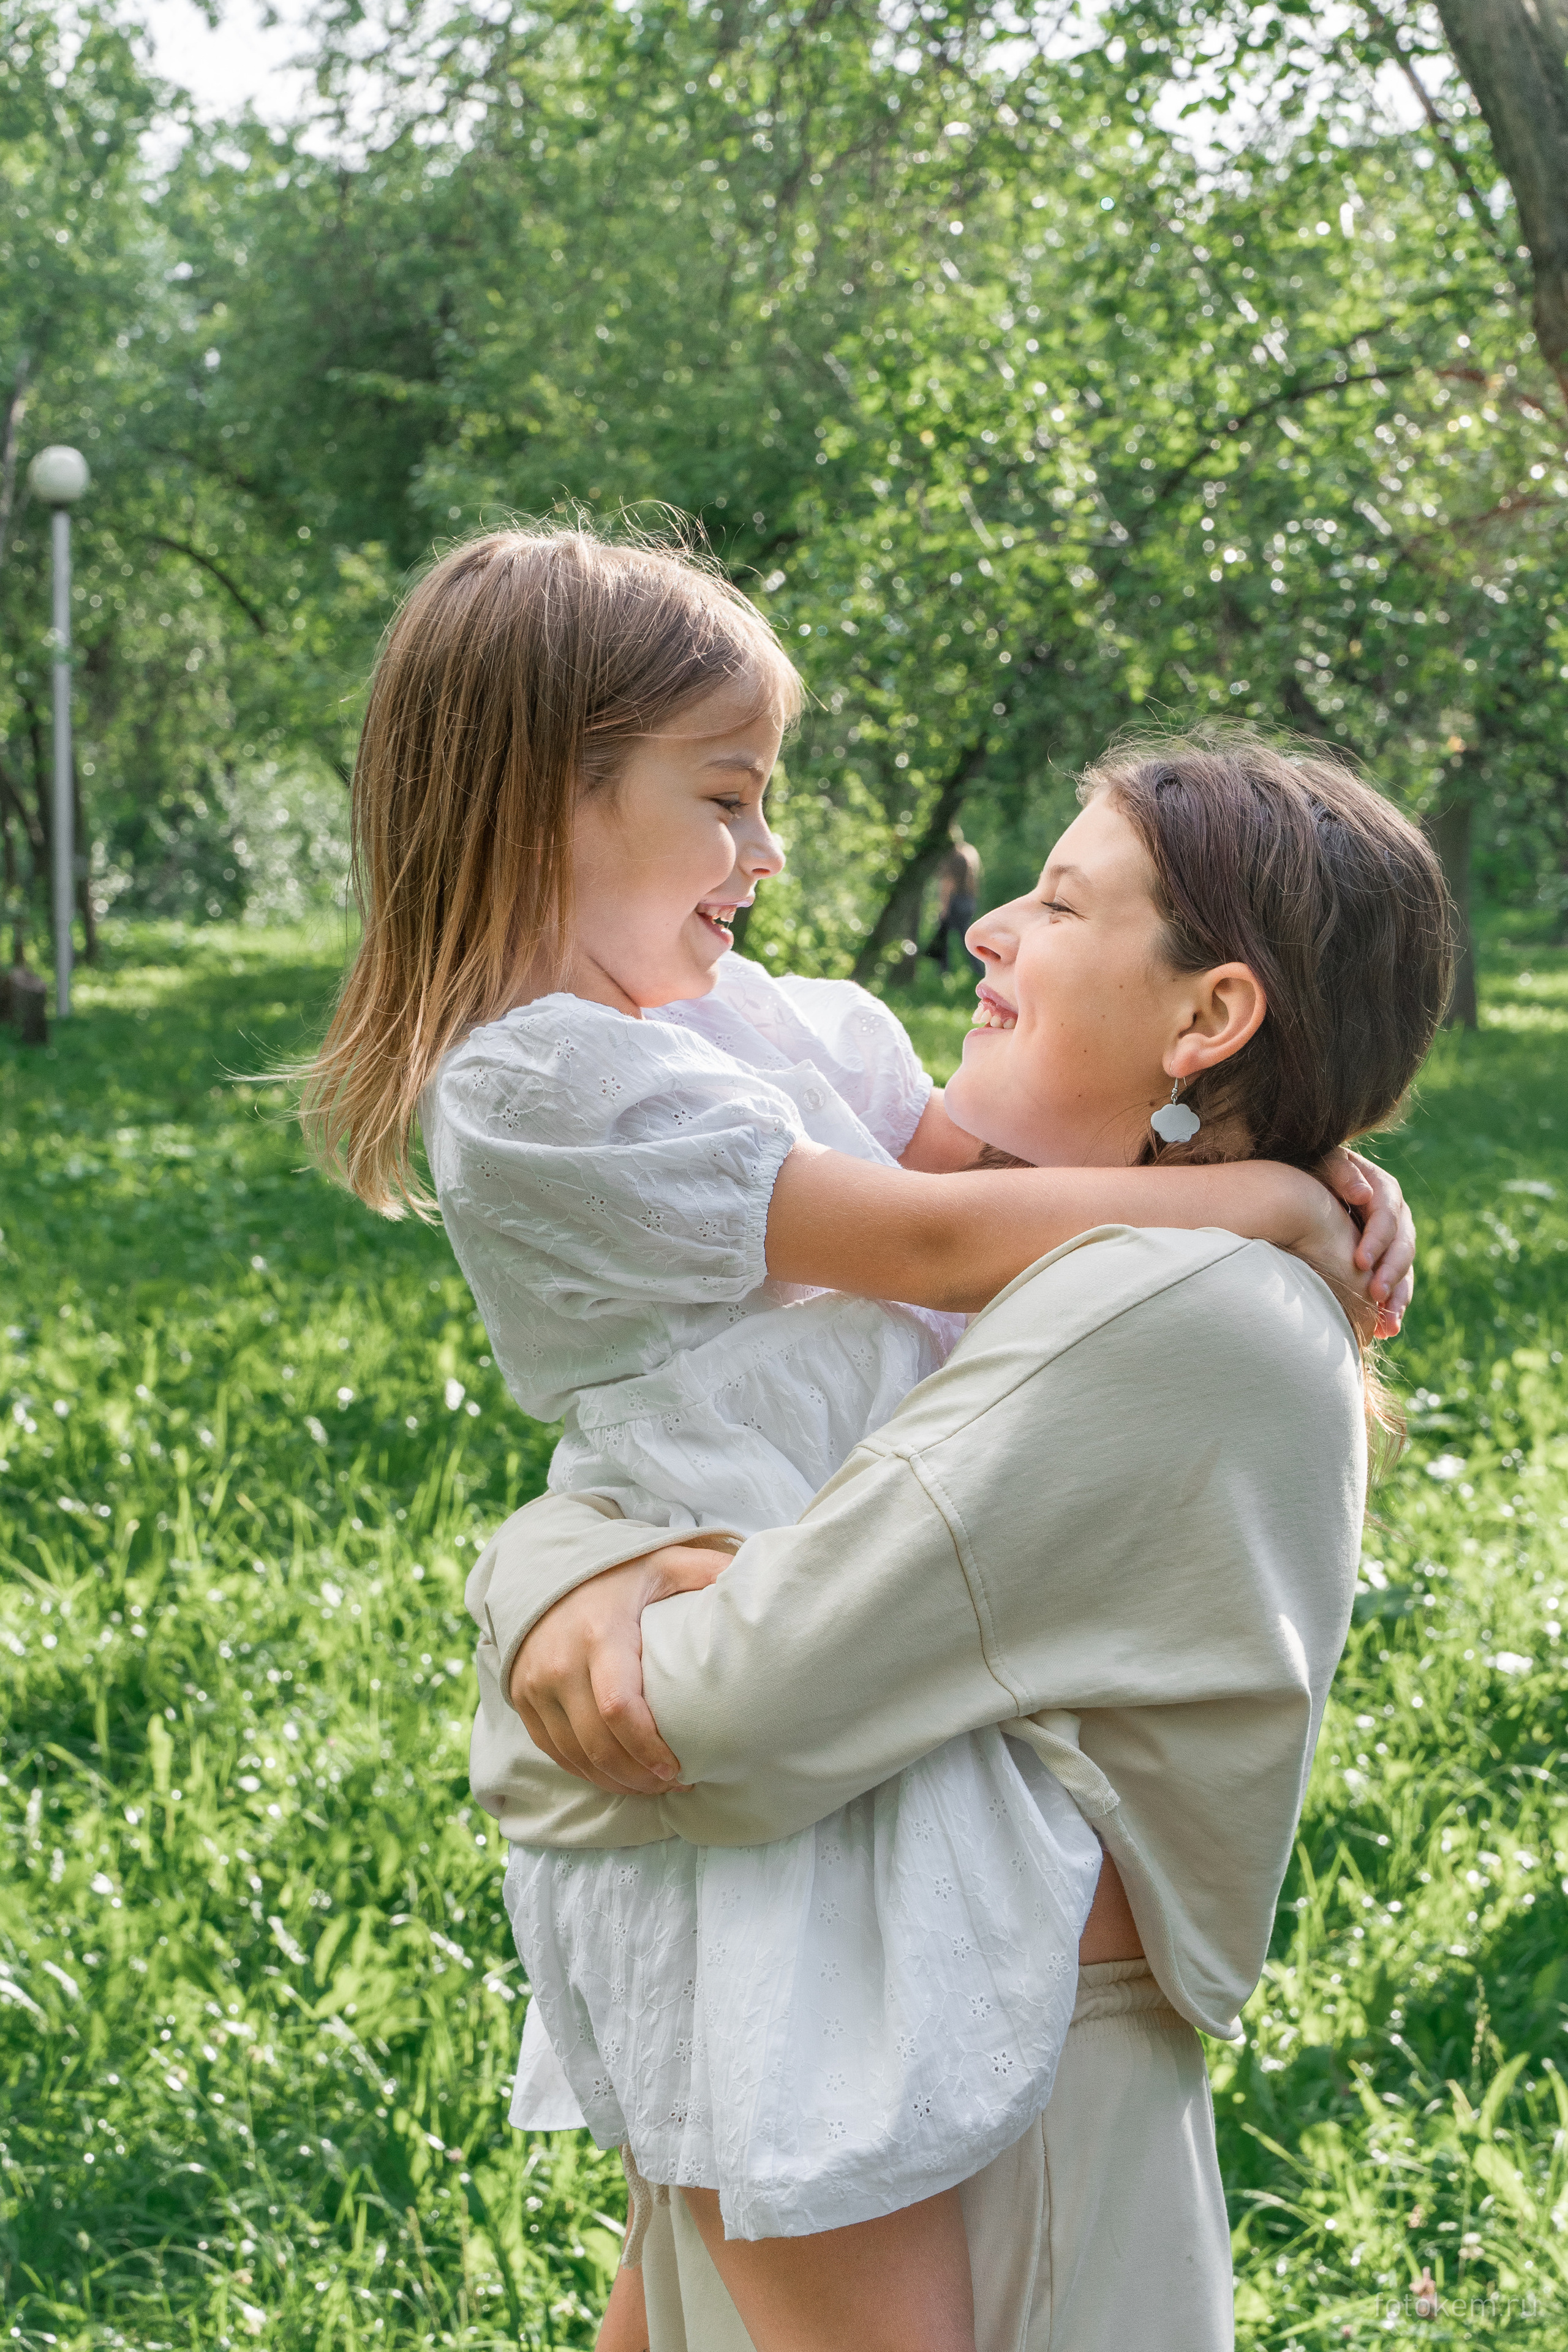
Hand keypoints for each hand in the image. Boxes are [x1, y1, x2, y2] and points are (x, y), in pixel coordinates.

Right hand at [507, 1542, 729, 1796]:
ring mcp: (535, 1686)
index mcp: (599, 1635)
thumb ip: (706, 1571)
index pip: (619, 1708)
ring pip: (575, 1756)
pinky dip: (587, 1771)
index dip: (648, 1748)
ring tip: (654, 1788)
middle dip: (639, 1777)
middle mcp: (559, 1665)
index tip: (679, 1770)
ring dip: (616, 1781)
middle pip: (598, 1744)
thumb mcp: (661, 1563)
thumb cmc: (614, 1573)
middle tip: (676, 1785)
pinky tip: (618, 1776)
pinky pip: (555, 1752)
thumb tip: (758, 1575)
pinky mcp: (522, 1700)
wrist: (541, 1570)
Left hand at [1320, 1148, 1414, 1337]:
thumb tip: (1363, 1195)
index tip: (1359, 1261)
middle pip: (1403, 1245)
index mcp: (1382, 1189)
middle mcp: (1393, 1215)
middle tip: (1376, 1295)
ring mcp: (1391, 1241)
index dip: (1378, 1239)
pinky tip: (1384, 1330)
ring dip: (1398, 1298)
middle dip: (1391, 1272)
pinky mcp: (1382, 1261)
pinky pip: (1393, 1285)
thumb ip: (1340, 1172)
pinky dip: (1390, 1307)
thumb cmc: (1308, 1169)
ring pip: (1404, 1270)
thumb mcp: (1321, 1160)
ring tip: (1388, 1325)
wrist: (1301, 1185)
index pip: (1388, 1215)